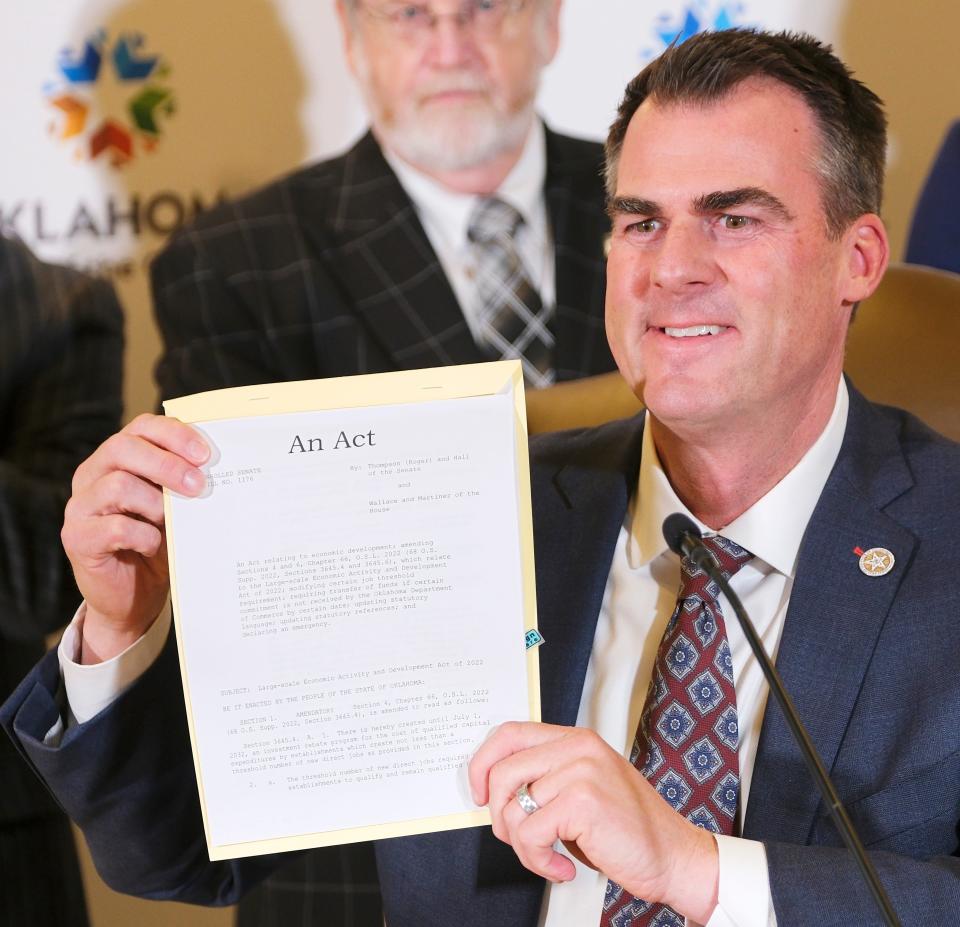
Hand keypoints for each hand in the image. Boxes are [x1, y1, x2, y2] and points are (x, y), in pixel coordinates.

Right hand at [61, 413, 209, 662]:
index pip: (141, 428)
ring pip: (117, 486)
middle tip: (199, 486)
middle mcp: (92, 475)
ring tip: (176, 522)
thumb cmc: (158, 543)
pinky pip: (114, 527)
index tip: (205, 454)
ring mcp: (80, 506)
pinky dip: (143, 535)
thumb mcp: (175, 509)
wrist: (133, 597)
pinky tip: (155, 545)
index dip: (174, 434)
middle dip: (166, 464)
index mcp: (118, 458)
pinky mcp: (77, 538)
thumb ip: (185, 484)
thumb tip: (220, 470)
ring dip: (157, 503)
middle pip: (123, 448)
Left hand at [468, 722, 718, 922]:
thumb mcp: (583, 787)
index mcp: (575, 739)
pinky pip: (530, 835)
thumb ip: (547, 777)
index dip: (483, 762)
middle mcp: (577, 748)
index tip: (478, 793)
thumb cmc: (628, 828)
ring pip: (513, 809)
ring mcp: (580, 771)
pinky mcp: (582, 802)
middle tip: (520, 840)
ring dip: (523, 847)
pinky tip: (563, 869)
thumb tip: (493, 789)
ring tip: (549, 858)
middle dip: (499, 816)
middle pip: (502, 771)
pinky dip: (539, 862)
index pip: (509, 733)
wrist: (675, 856)